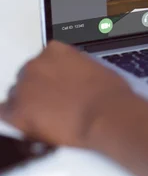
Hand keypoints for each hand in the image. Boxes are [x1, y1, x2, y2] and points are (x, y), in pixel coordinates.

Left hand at [0, 41, 135, 147]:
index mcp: (56, 51)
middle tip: (56, 103)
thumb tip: (75, 80)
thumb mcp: (98, 69)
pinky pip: (5, 113)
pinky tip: (32, 123)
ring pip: (17, 95)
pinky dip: (17, 118)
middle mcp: (36, 65)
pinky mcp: (18, 111)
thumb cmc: (110, 95)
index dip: (53, 76)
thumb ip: (77, 69)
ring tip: (49, 117)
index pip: (44, 60)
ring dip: (29, 103)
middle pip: (28, 77)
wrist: (107, 115)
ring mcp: (24, 88)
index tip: (60, 85)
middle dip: (39, 89)